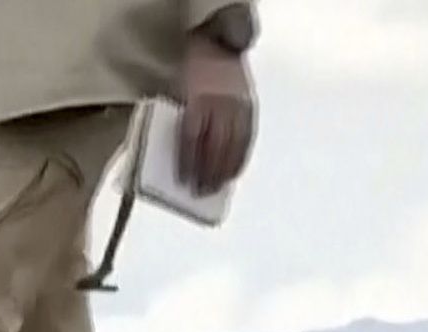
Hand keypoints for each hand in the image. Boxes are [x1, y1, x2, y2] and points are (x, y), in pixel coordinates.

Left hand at [178, 37, 255, 195]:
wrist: (218, 44)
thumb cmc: (190, 71)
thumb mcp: (177, 91)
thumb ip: (178, 119)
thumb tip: (177, 156)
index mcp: (199, 99)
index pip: (193, 137)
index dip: (188, 161)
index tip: (183, 180)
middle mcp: (221, 104)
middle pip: (216, 146)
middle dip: (208, 173)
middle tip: (200, 192)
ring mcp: (239, 107)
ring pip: (234, 146)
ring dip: (225, 171)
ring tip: (216, 188)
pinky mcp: (250, 109)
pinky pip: (247, 139)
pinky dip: (240, 159)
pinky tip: (233, 173)